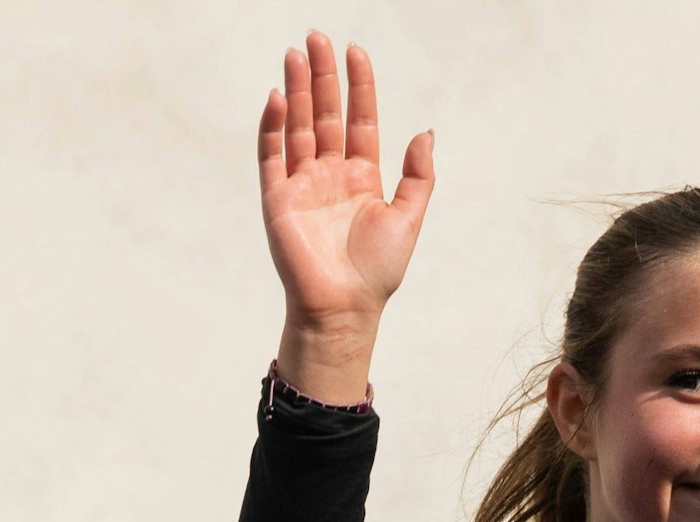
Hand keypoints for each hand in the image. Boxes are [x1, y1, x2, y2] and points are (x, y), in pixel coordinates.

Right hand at [258, 32, 434, 397]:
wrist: (345, 307)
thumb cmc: (378, 270)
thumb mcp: (408, 216)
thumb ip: (419, 175)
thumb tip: (427, 132)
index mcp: (361, 177)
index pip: (359, 120)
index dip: (358, 87)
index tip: (355, 51)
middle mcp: (330, 175)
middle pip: (326, 114)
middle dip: (322, 77)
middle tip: (317, 37)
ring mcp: (301, 184)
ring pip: (298, 126)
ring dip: (298, 90)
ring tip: (295, 54)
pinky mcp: (277, 198)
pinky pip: (272, 155)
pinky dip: (274, 126)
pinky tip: (280, 98)